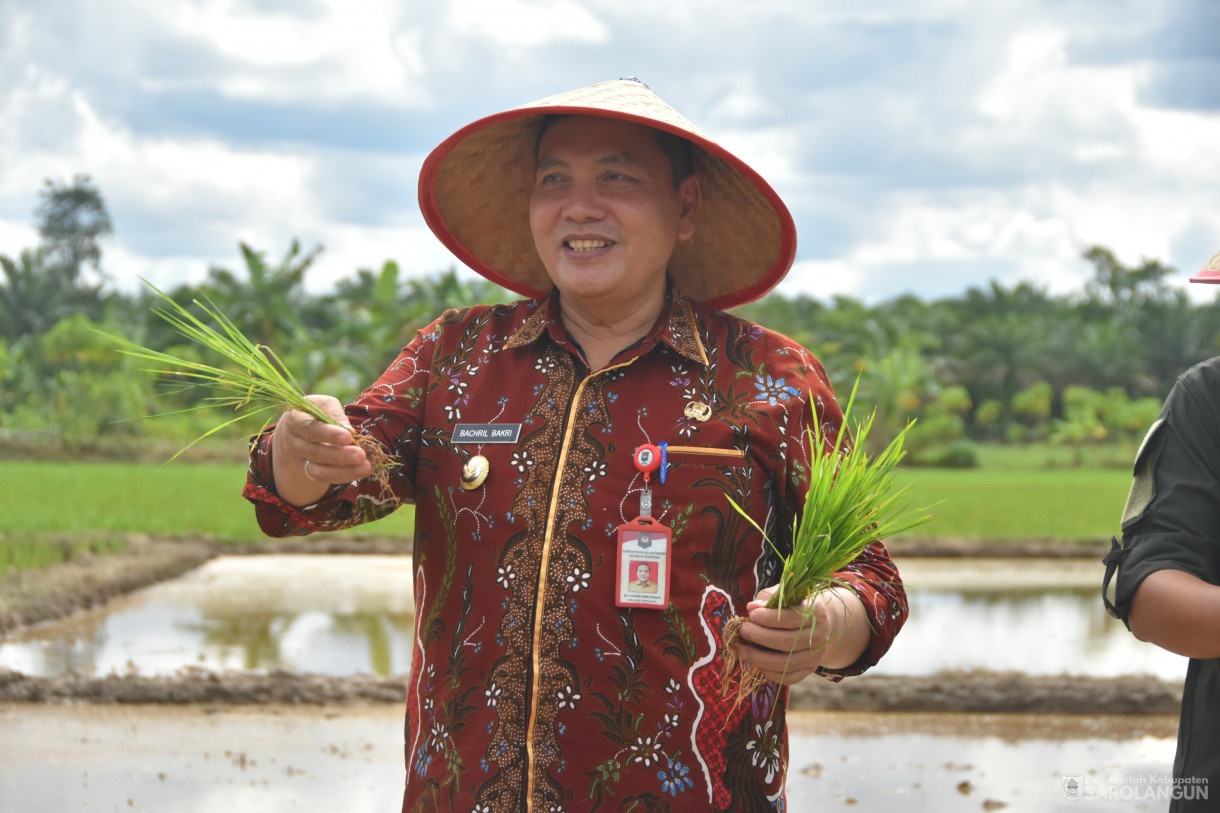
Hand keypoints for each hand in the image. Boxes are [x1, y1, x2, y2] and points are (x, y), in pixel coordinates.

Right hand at [270, 395, 371, 506]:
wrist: (299, 429)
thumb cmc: (317, 412)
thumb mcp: (324, 405)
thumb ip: (335, 414)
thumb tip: (349, 430)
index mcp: (295, 420)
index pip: (310, 428)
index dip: (329, 434)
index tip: (348, 437)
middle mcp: (294, 442)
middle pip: (315, 452)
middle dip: (339, 455)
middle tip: (361, 455)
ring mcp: (301, 460)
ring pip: (318, 471)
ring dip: (343, 471)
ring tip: (365, 466)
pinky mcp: (310, 472)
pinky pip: (325, 478)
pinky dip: (344, 476)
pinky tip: (361, 471)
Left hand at [735, 585, 868, 684]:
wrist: (820, 624)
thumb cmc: (795, 606)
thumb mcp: (785, 596)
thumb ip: (769, 599)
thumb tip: (752, 606)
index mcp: (816, 613)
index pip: (792, 618)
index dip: (770, 618)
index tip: (751, 614)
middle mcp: (820, 636)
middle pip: (788, 642)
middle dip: (761, 637)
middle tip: (743, 631)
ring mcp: (816, 656)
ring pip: (787, 663)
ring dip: (760, 658)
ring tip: (742, 650)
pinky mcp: (809, 670)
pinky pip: (789, 677)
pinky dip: (770, 673)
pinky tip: (756, 663)